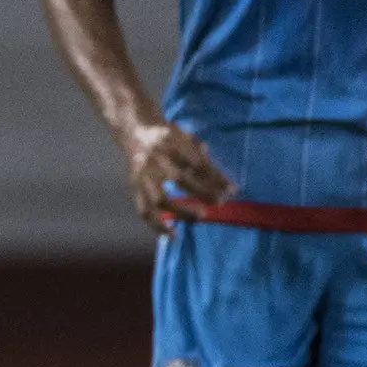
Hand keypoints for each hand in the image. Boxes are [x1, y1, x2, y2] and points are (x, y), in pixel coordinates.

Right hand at [121, 120, 230, 234]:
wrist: (135, 131)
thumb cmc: (167, 136)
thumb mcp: (186, 136)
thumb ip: (202, 155)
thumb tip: (221, 180)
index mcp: (171, 142)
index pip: (196, 163)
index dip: (215, 178)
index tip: (232, 190)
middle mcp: (155, 158)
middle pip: (179, 179)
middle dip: (202, 193)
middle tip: (219, 203)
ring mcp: (143, 175)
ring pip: (159, 198)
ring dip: (180, 211)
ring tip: (199, 217)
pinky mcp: (135, 187)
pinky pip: (144, 209)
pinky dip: (156, 224)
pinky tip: (171, 234)